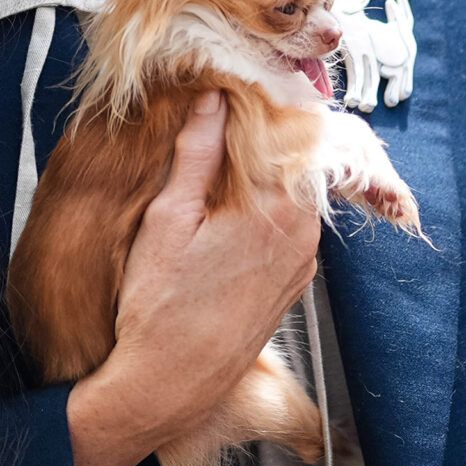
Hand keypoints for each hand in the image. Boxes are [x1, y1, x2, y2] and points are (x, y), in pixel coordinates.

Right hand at [66, 90, 320, 465]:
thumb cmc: (160, 309)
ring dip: (268, 170)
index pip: (295, 130)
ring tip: (224, 151)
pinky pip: (292, 225)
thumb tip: (212, 100)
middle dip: (268, 132)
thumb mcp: (168, 220)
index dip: (271, 99)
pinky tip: (230, 203)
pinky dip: (270, 205)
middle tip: (230, 107)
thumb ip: (196, 154)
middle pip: (300, 159)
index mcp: (278, 210)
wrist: (169, 385)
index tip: (245, 80)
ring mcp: (303, 262)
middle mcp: (304, 235)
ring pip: (297, 192)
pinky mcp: (293, 283)